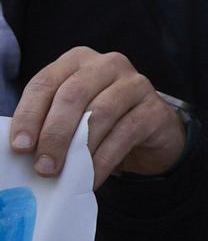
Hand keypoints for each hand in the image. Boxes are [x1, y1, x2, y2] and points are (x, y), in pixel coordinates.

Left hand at [9, 48, 187, 189]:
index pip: (45, 82)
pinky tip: (91, 179)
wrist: (148, 134)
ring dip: (79, 148)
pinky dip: (103, 160)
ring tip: (65, 175)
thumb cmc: (98, 124)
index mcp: (77, 61)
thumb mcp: (70, 116)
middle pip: (73, 94)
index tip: (19, 147)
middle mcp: (108, 64)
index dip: (29, 115)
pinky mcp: (155, 108)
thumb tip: (20, 150)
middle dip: (54, 133)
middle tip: (43, 167)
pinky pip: (125, 134)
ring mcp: (136, 84)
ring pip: (100, 112)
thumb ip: (46, 123)